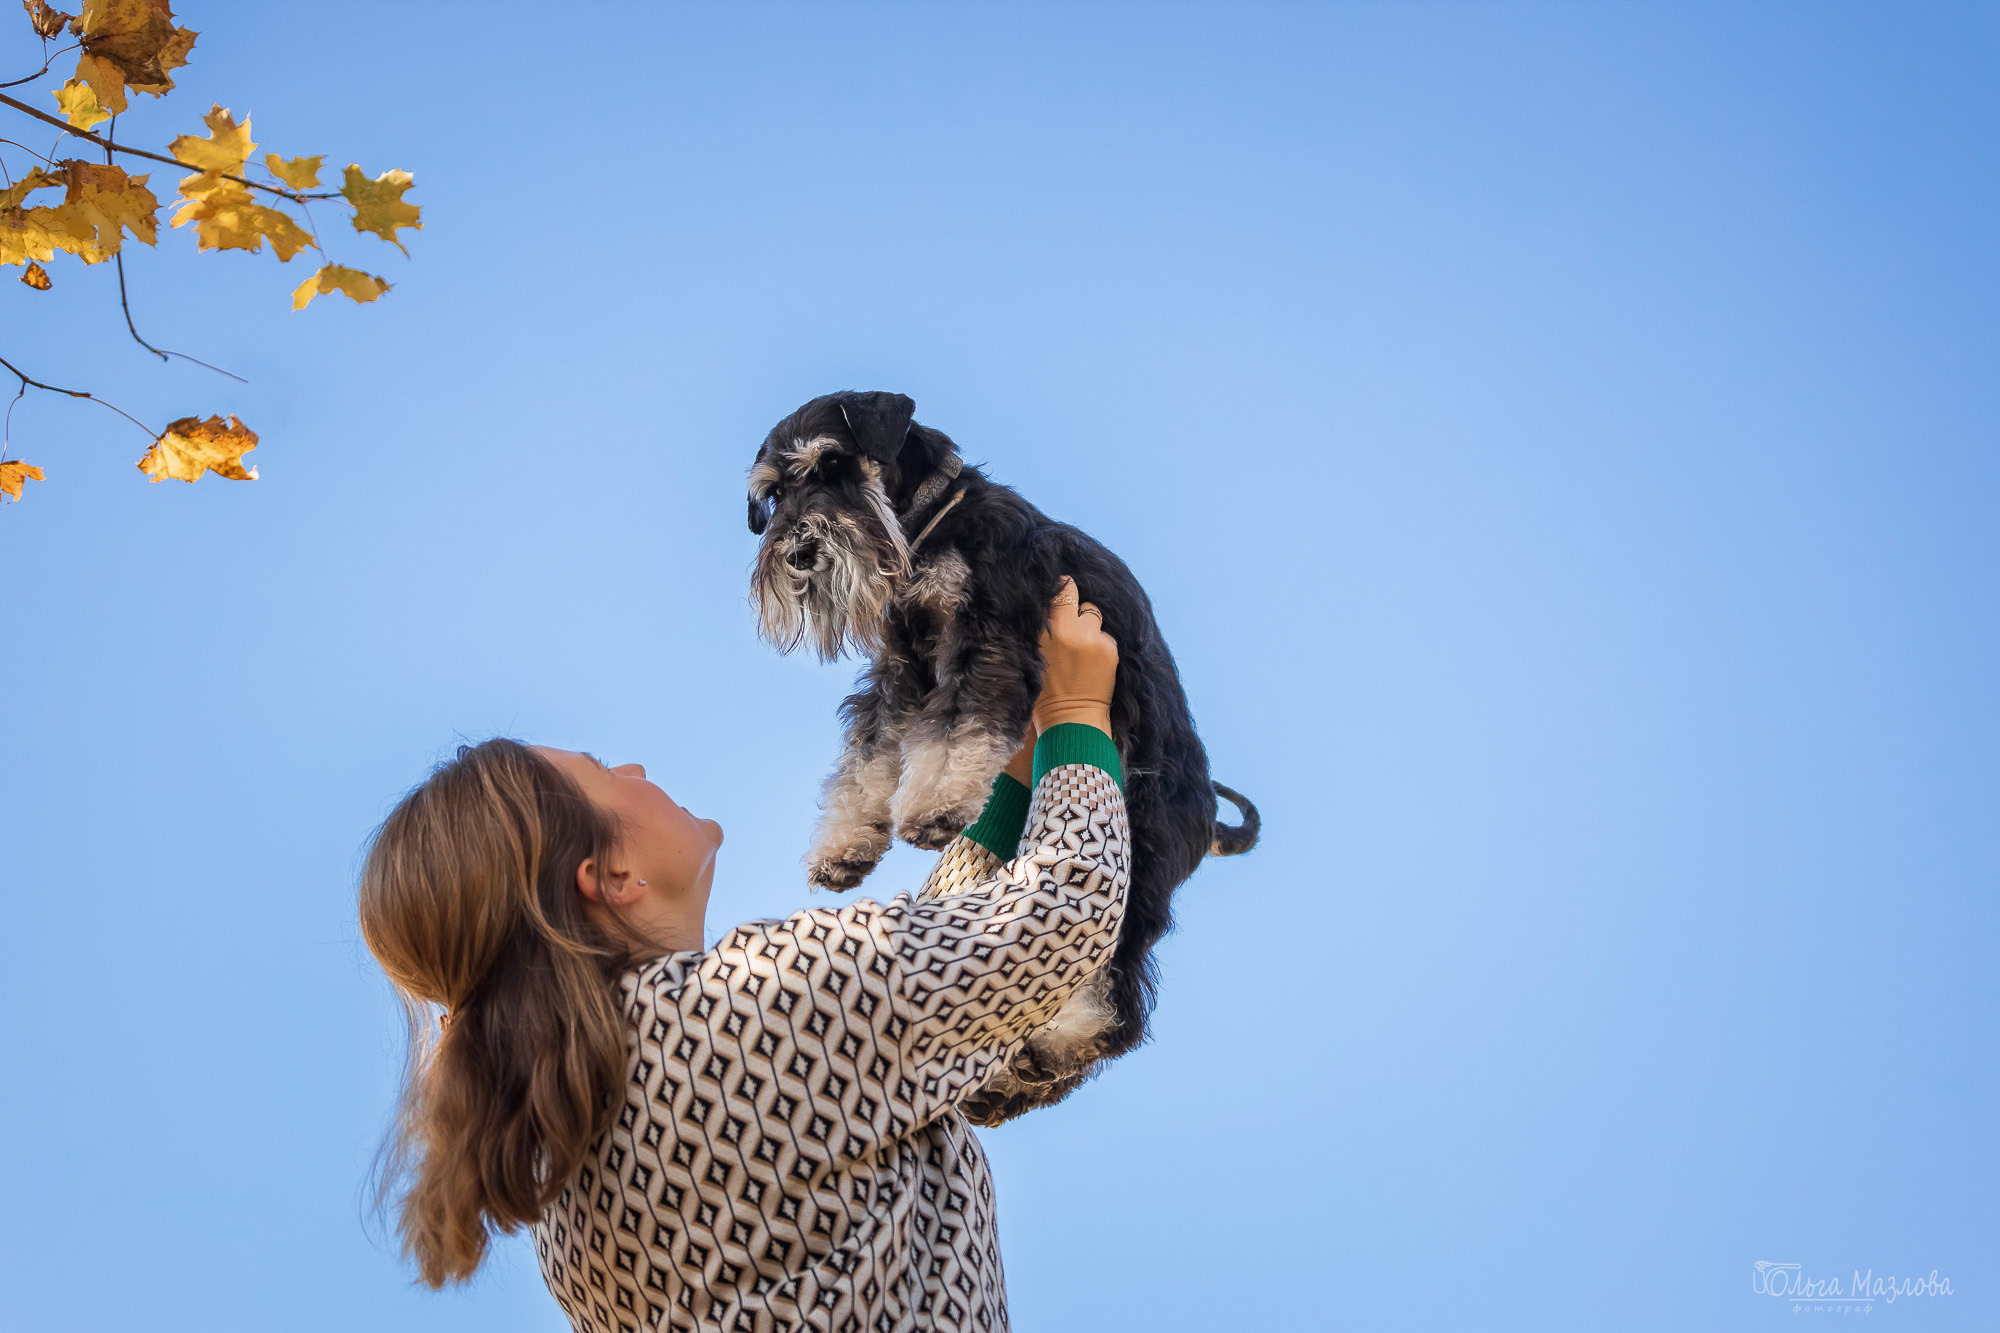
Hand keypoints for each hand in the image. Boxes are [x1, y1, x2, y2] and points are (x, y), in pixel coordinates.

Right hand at [1033, 576, 1118, 737]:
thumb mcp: (1033, 655)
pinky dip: (1101, 642)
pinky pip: (1106, 634)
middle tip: (1071, 622)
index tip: (1059, 593)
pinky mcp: (1110, 648)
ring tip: (1084, 645)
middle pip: (1075, 596)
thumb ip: (1040, 629)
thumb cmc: (1045, 693)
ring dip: (1089, 624)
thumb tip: (1047, 605)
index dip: (1058, 590)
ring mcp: (1092, 637)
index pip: (1057, 592)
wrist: (1072, 720)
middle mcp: (1069, 629)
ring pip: (1093, 614)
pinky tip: (1094, 660)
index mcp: (1045, 631)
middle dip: (1074, 605)